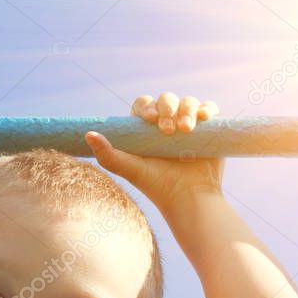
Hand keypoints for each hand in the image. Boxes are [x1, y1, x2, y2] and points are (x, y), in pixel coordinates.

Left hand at [84, 92, 223, 205]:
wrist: (188, 198)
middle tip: (167, 130)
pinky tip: (203, 117)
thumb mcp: (130, 170)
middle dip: (167, 108)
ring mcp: (189, 125)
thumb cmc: (156, 185)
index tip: (150, 119)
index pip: (144, 105)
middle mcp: (167, 124)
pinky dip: (207, 108)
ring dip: (186, 109)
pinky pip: (209, 109)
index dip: (146, 107)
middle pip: (167, 99)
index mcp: (146, 129)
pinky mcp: (209, 129)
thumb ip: (108, 154)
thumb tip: (87, 134)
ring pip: (188, 102)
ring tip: (185, 130)